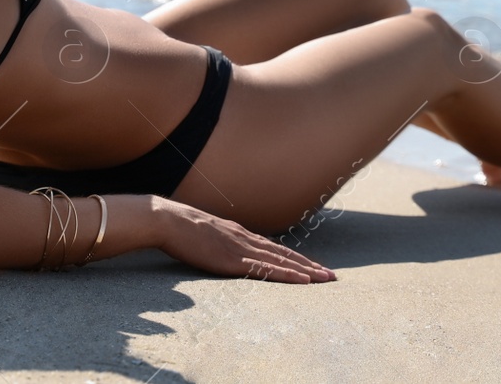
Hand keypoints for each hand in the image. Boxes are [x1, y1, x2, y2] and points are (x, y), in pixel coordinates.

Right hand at [156, 200, 334, 283]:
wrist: (168, 220)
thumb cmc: (181, 229)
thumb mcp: (206, 235)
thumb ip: (219, 242)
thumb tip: (223, 251)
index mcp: (241, 234)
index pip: (276, 249)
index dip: (296, 259)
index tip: (314, 267)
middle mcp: (247, 239)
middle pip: (286, 255)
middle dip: (310, 267)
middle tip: (332, 277)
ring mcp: (242, 249)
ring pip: (282, 262)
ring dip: (306, 271)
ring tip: (325, 279)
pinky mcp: (234, 260)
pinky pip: (267, 270)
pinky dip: (288, 275)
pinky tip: (302, 281)